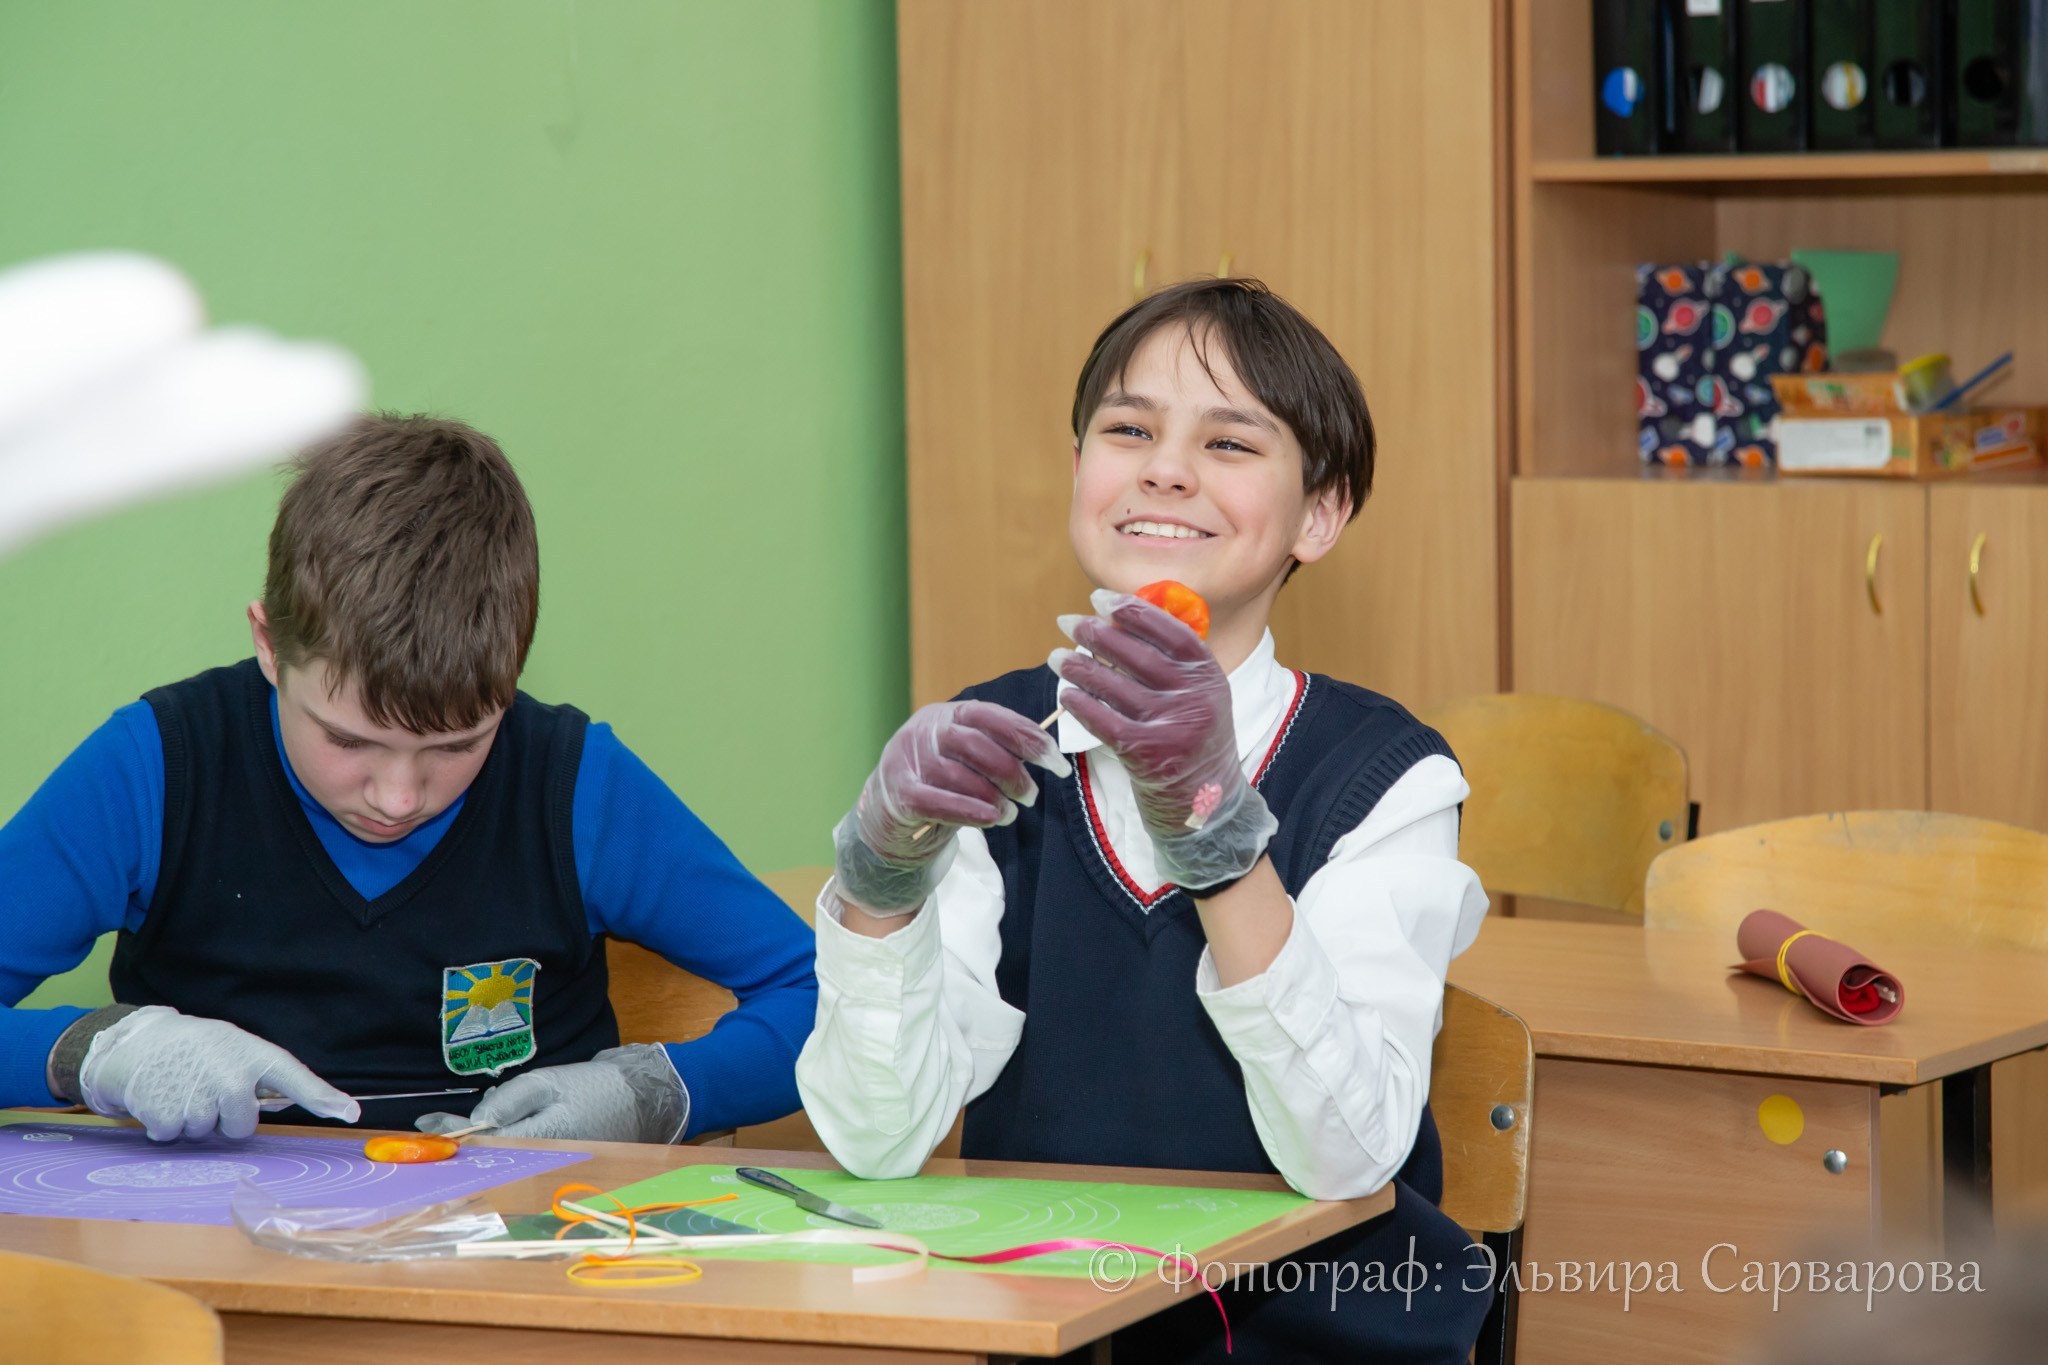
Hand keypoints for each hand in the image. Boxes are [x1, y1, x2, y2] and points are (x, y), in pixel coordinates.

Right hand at [76, 1005, 359, 1140]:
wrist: (138, 1041)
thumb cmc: (196, 1048)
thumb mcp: (235, 1048)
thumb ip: (262, 1077)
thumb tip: (294, 1102)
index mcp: (253, 1056)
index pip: (296, 1078)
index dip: (324, 1098)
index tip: (351, 1113)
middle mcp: (231, 1076)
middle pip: (243, 1127)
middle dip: (226, 1119)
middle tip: (207, 1090)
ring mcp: (199, 1096)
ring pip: (206, 1133)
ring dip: (194, 1119)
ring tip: (182, 1087)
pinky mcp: (166, 1113)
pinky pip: (175, 1135)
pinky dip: (166, 1123)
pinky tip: (162, 1096)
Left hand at [415, 1044, 686, 1143]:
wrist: (644, 1097)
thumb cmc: (596, 1085)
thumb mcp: (549, 1081)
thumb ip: (509, 1101)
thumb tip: (475, 1121)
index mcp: (542, 1140)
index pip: (486, 1142)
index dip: (454, 1134)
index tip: (426, 1125)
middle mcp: (542, 1160)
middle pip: (491, 1153)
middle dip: (466, 1137)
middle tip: (435, 1125)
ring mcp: (550, 1164)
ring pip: (505, 1153)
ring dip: (484, 1138)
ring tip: (467, 1120)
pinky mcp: (556, 1159)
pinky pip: (521, 1152)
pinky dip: (504, 1140)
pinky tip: (495, 1128)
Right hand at [833, 700, 1070, 912]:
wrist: (887, 816)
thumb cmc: (938, 784)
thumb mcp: (965, 759)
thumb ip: (996, 750)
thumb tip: (1043, 753)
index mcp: (946, 715)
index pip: (991, 716)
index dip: (1028, 737)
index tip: (1056, 762)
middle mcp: (924, 731)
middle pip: (977, 745)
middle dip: (1013, 773)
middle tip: (1030, 796)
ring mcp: (907, 761)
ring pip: (961, 776)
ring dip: (995, 798)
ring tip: (1011, 814)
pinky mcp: (899, 795)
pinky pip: (939, 802)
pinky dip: (970, 811)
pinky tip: (991, 818)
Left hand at [1050, 589, 1276, 889]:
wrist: (1207, 806)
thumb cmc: (1192, 742)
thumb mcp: (1198, 697)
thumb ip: (1170, 664)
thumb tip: (1114, 622)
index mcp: (1209, 675)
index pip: (1168, 630)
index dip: (1131, 611)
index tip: (1099, 599)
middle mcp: (1195, 697)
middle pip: (1135, 654)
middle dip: (1095, 634)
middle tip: (1068, 624)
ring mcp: (1173, 726)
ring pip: (1114, 686)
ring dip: (1079, 668)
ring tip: (1057, 658)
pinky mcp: (1148, 755)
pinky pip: (1104, 721)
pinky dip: (1081, 705)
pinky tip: (1066, 695)